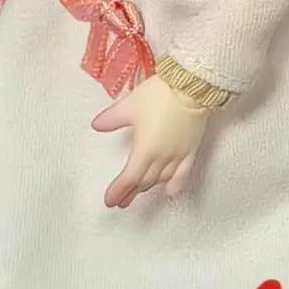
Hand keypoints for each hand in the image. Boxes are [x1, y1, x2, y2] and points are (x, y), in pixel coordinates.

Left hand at [92, 74, 209, 208]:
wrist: (191, 88)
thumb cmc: (159, 96)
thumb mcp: (129, 106)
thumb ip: (112, 119)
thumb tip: (96, 125)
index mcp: (144, 150)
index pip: (129, 177)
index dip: (118, 191)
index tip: (110, 201)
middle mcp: (161, 158)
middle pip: (144, 181)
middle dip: (131, 192)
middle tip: (122, 201)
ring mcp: (178, 156)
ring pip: (161, 179)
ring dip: (149, 188)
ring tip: (139, 193)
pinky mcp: (191, 150)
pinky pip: (184, 174)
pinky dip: (176, 185)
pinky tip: (171, 193)